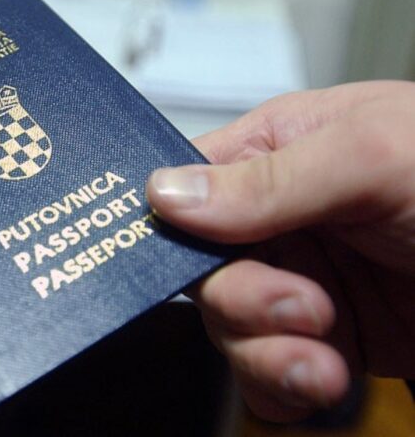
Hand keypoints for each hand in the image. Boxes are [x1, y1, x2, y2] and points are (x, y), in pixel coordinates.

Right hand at [146, 81, 414, 421]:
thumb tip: (166, 194)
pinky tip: (326, 380)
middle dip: (244, 304)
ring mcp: (300, 283)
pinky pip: (267, 374)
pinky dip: (285, 389)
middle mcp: (279, 220)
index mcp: (276, 154)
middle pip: (203, 274)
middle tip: (302, 309)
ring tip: (324, 360)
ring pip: (229, 331)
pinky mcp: (325, 339)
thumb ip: (269, 179)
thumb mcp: (376, 157)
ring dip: (267, 356)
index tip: (196, 263)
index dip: (175, 231)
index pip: (185, 189)